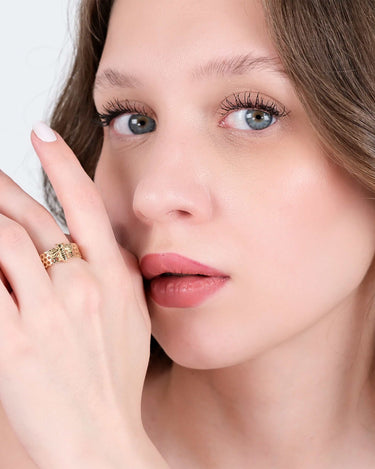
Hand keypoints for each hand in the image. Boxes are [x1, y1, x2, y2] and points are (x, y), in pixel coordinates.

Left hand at [0, 125, 163, 467]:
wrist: (102, 436)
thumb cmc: (116, 379)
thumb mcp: (132, 316)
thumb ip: (116, 273)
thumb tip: (96, 241)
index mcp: (113, 277)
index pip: (85, 204)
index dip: (61, 163)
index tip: (41, 132)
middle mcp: (82, 287)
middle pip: (30, 220)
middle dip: (1, 188)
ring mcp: (47, 316)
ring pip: (2, 245)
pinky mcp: (13, 346)